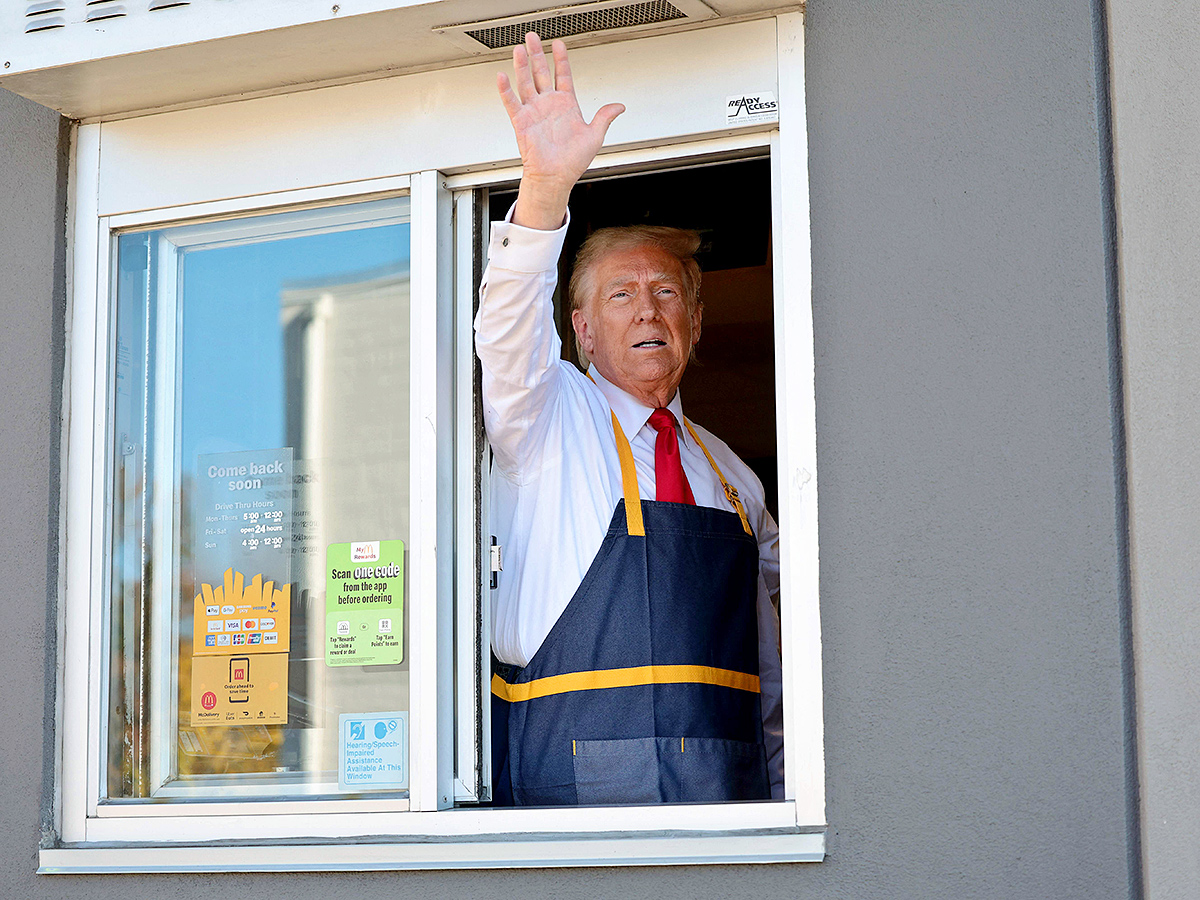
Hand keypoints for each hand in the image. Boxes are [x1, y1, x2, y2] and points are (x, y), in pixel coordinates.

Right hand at [498, 33, 624, 229]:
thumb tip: (619, 106)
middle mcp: (549, 105)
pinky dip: (506, 90)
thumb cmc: (572, 161)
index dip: (561, 59)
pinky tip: (502, 76)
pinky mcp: (522, 122)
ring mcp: (534, 112)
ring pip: (526, 83)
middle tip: (532, 37)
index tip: (559, 44)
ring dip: (522, 66)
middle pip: (541, 72)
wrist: (555, 178)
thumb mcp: (595, 136)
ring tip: (519, 49)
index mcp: (566, 105)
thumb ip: (605, 117)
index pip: (563, 75)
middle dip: (537, 54)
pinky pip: (512, 103)